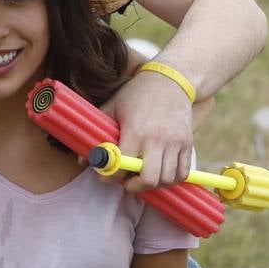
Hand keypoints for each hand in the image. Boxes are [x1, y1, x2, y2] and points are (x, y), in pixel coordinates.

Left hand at [100, 71, 194, 190]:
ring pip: (167, 179)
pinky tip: (159, 174)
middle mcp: (157, 140)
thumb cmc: (136, 94)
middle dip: (134, 186)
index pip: (123, 164)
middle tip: (125, 182)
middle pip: (149, 179)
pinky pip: (182, 173)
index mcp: (135, 131)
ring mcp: (175, 143)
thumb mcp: (112, 107)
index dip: (111, 175)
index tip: (104, 177)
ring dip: (153, 185)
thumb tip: (81, 159)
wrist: (170, 81)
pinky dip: (171, 179)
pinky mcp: (187, 144)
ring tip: (141, 178)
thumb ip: (98, 134)